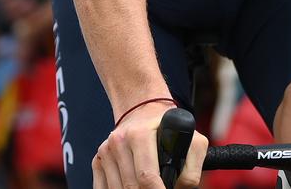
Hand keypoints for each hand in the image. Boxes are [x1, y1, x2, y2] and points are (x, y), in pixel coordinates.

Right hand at [92, 101, 208, 188]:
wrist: (143, 110)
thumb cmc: (168, 128)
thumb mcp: (191, 138)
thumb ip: (193, 165)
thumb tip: (180, 187)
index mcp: (140, 134)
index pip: (146, 176)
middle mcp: (119, 140)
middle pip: (131, 187)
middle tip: (158, 186)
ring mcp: (106, 150)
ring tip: (147, 184)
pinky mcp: (98, 159)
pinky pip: (103, 188)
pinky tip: (130, 184)